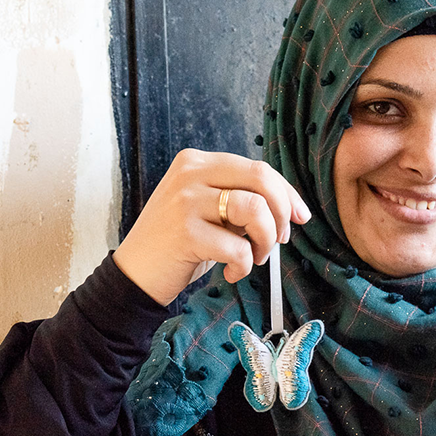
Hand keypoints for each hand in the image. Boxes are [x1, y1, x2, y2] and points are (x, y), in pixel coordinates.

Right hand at [113, 149, 310, 304]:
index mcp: (197, 162)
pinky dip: (243, 266)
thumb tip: (288, 208)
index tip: (300, 217)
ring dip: (265, 241)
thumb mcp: (206, 209)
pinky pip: (238, 248)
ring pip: (255, 210)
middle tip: (279, 240)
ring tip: (254, 258)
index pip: (258, 168)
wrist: (135, 274)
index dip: (287, 194)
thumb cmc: (177, 244)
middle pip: (261, 179)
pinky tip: (230, 273)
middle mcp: (190, 174)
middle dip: (281, 213)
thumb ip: (238, 199)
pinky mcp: (186, 233)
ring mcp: (186, 201)